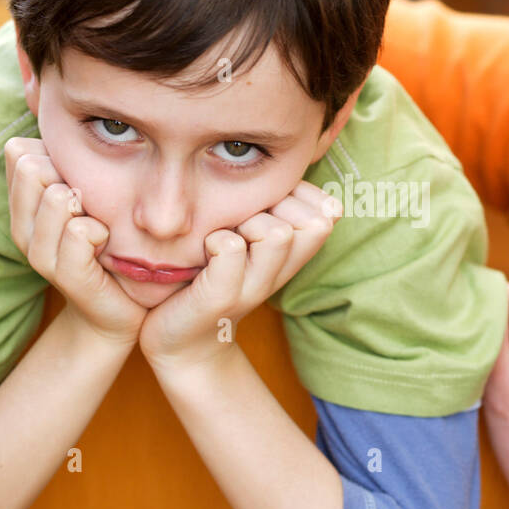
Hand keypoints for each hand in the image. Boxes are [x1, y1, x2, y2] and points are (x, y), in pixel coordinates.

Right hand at [4, 136, 146, 348]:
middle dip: (71, 176)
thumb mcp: (86, 197)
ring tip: (99, 227)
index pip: (20, 152)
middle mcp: (22, 226)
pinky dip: (101, 232)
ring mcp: (39, 253)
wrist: (119, 309)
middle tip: (91, 206)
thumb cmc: (106, 246)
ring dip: (89, 206)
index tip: (78, 181)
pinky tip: (106, 244)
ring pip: (57, 197)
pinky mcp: (65, 275)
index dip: (56, 156)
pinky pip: (80, 232)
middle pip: (33, 167)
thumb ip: (67, 162)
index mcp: (23, 204)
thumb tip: (46, 117)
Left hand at [139, 180, 341, 371]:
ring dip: (249, 223)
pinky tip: (202, 252)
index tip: (267, 204)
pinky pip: (230, 248)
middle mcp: (279, 274)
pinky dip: (214, 241)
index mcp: (290, 256)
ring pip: (278, 233)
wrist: (180, 342)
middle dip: (277, 207)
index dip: (300, 195)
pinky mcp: (219, 299)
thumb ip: (271, 208)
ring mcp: (252, 289)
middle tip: (243, 221)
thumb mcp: (248, 240)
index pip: (328, 212)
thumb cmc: (209, 277)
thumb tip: (293, 167)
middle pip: (312, 222)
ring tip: (224, 235)